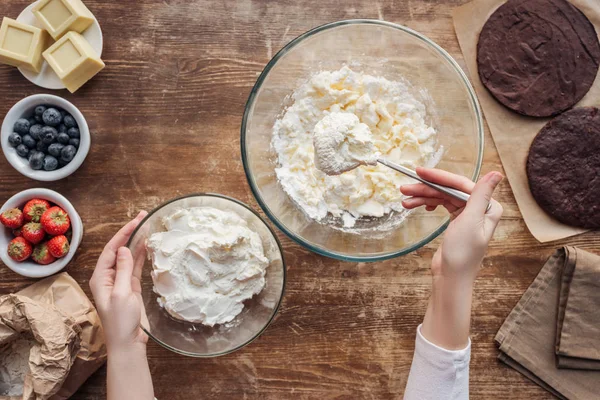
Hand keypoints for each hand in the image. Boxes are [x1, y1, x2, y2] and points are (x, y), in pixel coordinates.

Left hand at [90, 211, 148, 352]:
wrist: (128, 342)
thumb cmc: (121, 321)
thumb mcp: (122, 294)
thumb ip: (123, 270)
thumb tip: (124, 249)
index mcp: (101, 277)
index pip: (111, 249)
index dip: (123, 233)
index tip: (136, 221)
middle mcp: (109, 276)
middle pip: (119, 249)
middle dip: (130, 232)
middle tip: (144, 216)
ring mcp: (121, 281)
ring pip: (129, 256)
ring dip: (138, 241)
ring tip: (148, 226)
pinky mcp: (131, 287)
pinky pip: (136, 266)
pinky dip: (142, 254)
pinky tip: (149, 245)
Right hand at [401, 168, 503, 282]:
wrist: (452, 278)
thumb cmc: (463, 254)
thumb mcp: (471, 221)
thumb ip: (481, 195)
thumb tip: (496, 173)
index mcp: (488, 207)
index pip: (460, 185)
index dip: (439, 177)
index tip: (420, 172)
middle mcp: (479, 208)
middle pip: (449, 190)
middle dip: (426, 188)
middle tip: (405, 188)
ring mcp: (467, 214)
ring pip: (442, 197)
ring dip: (422, 197)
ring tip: (404, 200)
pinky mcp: (456, 222)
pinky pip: (440, 205)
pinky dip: (427, 204)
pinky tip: (416, 206)